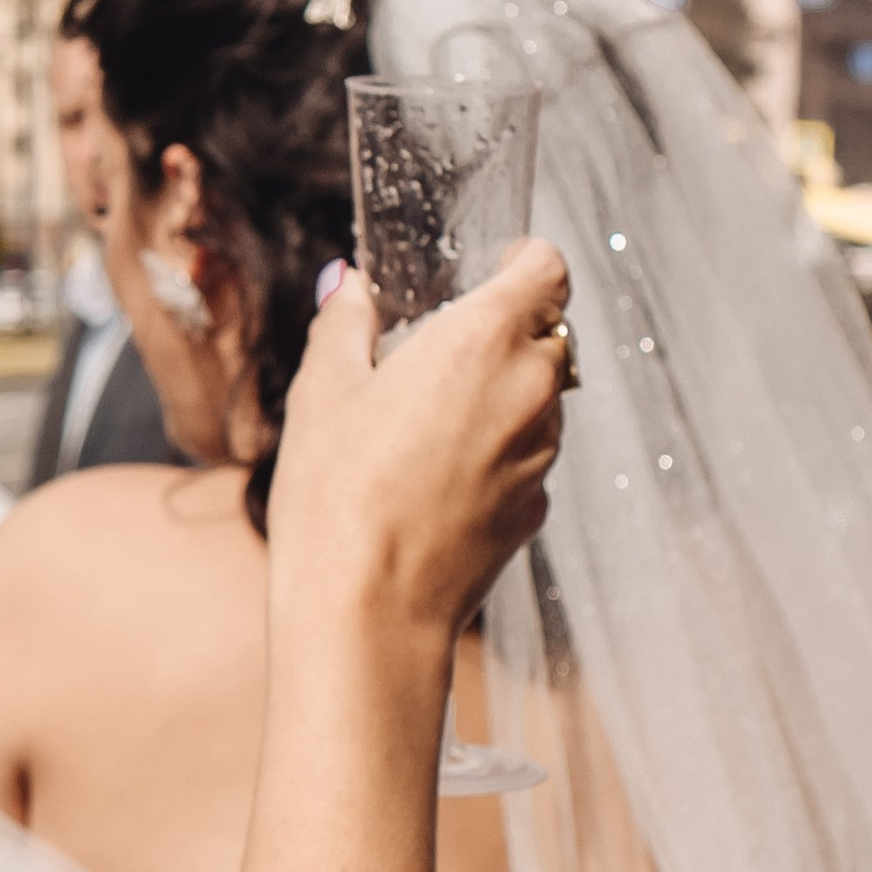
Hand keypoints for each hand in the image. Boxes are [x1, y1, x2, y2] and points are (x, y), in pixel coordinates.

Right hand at [268, 241, 567, 643]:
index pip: (547, 269)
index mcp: (484, 340)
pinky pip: (527, 454)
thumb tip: (348, 288)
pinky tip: (434, 477)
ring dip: (501, 393)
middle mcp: (531, 391)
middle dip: (505, 329)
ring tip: (426, 420)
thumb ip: (345, 325)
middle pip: (549, 331)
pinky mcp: (536, 507)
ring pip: (541, 396)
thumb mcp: (322, 392)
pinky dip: (496, 450)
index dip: (523, 259)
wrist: (369, 612)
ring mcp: (543, 454)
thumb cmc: (339, 497)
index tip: (491, 267)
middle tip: (438, 347)